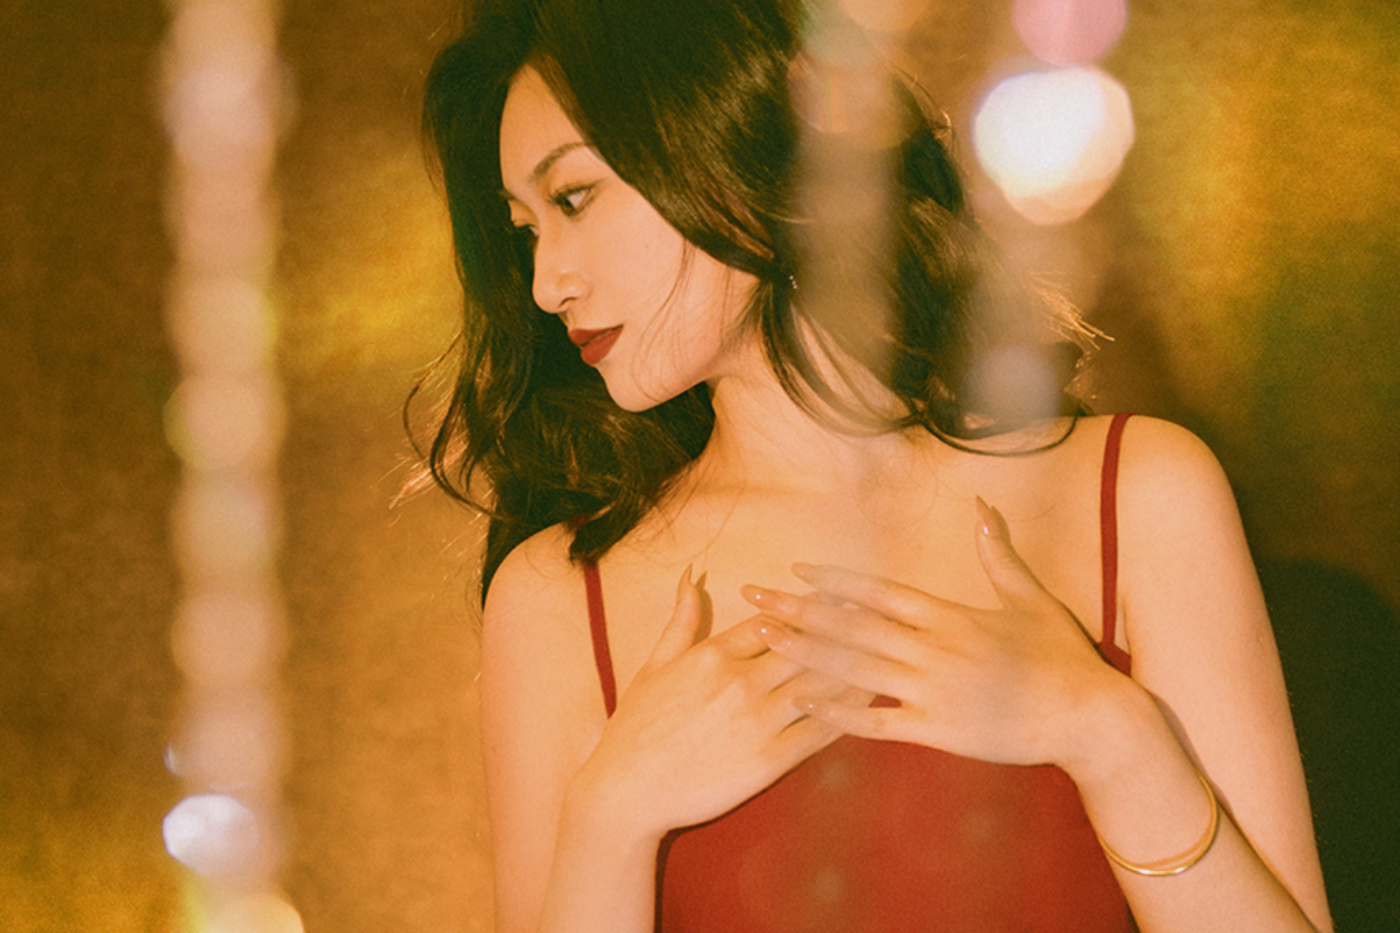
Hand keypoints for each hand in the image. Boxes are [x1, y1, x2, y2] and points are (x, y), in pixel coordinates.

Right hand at [570, 568, 867, 839]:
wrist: (626, 790)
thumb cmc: (637, 726)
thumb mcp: (655, 664)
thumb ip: (681, 619)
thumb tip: (691, 575)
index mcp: (713, 655)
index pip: (774, 619)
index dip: (808, 604)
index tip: (839, 591)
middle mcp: (739, 682)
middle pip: (805, 643)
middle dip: (843, 625)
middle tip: (880, 610)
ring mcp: (756, 721)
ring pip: (818, 683)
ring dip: (855, 663)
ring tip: (888, 648)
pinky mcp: (768, 761)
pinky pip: (818, 732)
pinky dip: (849, 713)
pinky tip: (872, 702)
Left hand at [741, 498, 1129, 768]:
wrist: (1088, 718)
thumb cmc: (1062, 656)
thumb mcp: (1031, 597)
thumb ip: (999, 553)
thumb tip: (983, 505)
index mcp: (951, 614)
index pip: (881, 591)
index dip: (835, 579)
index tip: (797, 570)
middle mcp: (934, 647)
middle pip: (853, 624)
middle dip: (800, 609)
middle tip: (754, 597)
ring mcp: (932, 689)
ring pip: (855, 667)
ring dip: (804, 652)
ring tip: (763, 639)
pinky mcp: (936, 729)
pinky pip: (876, 720)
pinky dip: (836, 712)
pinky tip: (801, 702)